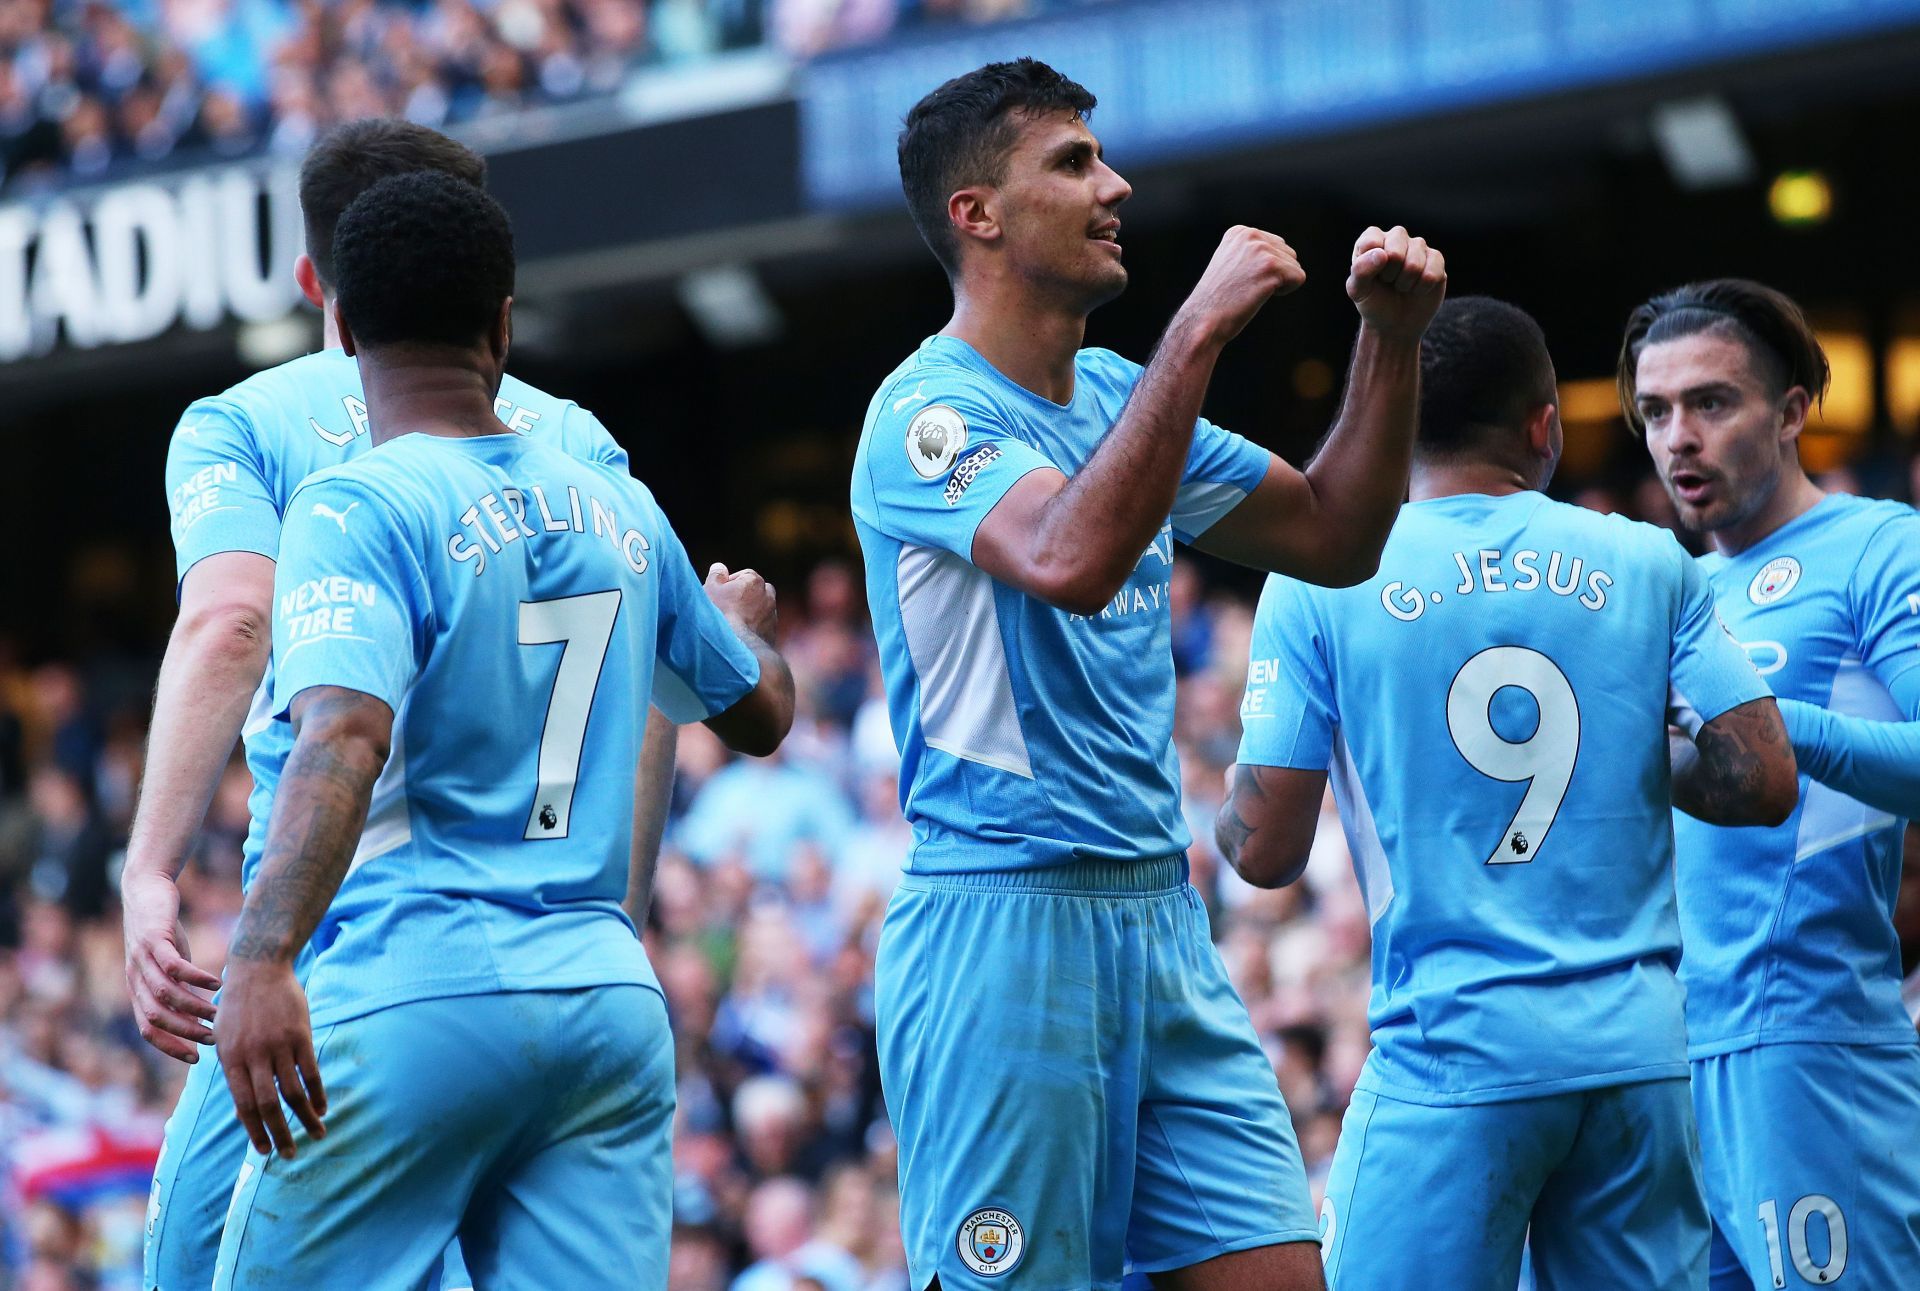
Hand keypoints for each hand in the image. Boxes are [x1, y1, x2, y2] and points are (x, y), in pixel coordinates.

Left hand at [121, 868, 220, 1061]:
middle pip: (155, 1017)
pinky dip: (196, 978)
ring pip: (165, 995)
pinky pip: (174, 966)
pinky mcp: (154, 940)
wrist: (146, 890)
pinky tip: (217, 982)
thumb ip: (179, 990)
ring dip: (193, 1008)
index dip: (170, 1047)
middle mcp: (135, 979)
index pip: (148, 1030)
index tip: (196, 1058)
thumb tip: (199, 1017)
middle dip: (184, 1033)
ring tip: (219, 1013)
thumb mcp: (170, 965)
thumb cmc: (162, 931)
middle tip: (212, 1039)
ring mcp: (142, 959)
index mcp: (137, 990)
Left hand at [216, 959, 326, 1158]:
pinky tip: (323, 1107)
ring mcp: (278, 1045)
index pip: (244, 1104)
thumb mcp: (225, 1038)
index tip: (264, 1151)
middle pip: (269, 1104)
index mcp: (231, 1059)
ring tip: (317, 1134)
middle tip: (290, 1155)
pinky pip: (311, 1071)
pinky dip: (318, 1092)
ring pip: (294, 1091)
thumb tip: (243, 1109)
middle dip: (280, 1133)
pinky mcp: (300, 1035)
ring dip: (306, 1117)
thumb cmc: (238, 1007)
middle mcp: (254, 1055)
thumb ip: (234, 1072)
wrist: (258, 969)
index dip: (255, 1130)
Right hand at [705, 563, 777, 641]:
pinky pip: (762, 626)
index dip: (729, 584)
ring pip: (760, 609)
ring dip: (750, 612)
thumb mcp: (711, 589)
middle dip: (744, 596)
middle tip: (727, 607)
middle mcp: (768, 595)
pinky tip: (741, 634)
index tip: (719, 594)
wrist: (736, 645)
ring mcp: (772, 615)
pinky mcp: (772, 633)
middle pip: (755, 591)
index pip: (743, 576)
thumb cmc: (720, 614)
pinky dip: (754, 627)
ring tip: (733, 622)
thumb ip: (716, 576)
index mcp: (754, 580)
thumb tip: (719, 567)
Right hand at [1173, 226, 1305, 347]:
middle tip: (1247, 287)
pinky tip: (1260, 295)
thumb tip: (1285, 252)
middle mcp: (1250, 235)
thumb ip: (1253, 252)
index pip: (1276, 245)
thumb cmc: (1218, 300)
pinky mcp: (1271, 266)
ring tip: (1251, 291)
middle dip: (1275, 274)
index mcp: (1239, 232)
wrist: (1204, 319)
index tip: (1241, 279)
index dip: (1264, 269)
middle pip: (1288, 253)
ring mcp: (1261, 250)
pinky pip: (1298, 277)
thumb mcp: (1231, 264)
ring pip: (1294, 266)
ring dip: (1279, 284)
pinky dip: (1285, 291)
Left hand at [1346, 225, 1445, 338]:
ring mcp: (1418, 247)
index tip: (1372, 276)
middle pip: (1396, 251)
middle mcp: (1396, 237)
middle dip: (1391, 275)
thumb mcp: (1357, 291)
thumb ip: (1360, 270)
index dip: (1372, 265)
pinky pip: (1433, 272)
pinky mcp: (1436, 259)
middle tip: (1388, 282)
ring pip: (1415, 263)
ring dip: (1406, 283)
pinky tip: (1417, 289)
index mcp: (1373, 239)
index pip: (1372, 241)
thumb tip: (1382, 254)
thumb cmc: (1373, 303)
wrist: (1395, 324)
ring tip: (1401, 286)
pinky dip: (1422, 288)